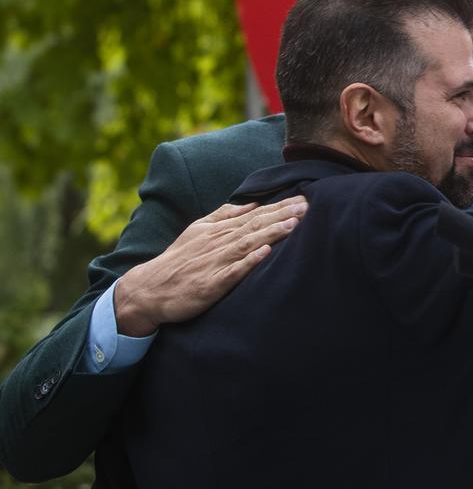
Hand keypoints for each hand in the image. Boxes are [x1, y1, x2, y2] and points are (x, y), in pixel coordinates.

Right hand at [114, 196, 307, 335]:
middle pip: (255, 225)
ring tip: (294, 224)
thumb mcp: (197, 230)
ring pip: (247, 244)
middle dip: (283, 215)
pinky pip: (232, 272)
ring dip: (271, 233)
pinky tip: (265, 253)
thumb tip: (252, 203)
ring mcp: (215, 263)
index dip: (279, 207)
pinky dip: (248, 262)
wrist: (148, 289)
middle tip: (308, 206)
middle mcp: (218, 243)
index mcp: (218, 230)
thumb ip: (224, 215)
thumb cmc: (178, 259)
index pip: (255, 215)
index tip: (303, 199)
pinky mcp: (210, 284)